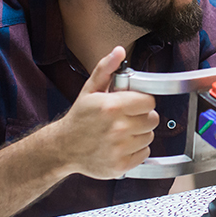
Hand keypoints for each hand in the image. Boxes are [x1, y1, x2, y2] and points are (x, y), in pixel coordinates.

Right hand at [49, 47, 157, 179]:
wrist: (63, 148)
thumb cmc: (79, 119)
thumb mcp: (90, 90)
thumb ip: (106, 69)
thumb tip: (118, 52)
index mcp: (111, 106)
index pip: (149, 101)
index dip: (142, 101)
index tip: (134, 103)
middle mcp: (117, 128)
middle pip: (152, 119)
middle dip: (142, 117)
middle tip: (127, 117)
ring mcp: (119, 148)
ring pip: (150, 136)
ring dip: (139, 133)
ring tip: (122, 131)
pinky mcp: (120, 165)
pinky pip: (145, 153)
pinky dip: (136, 150)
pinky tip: (122, 145)